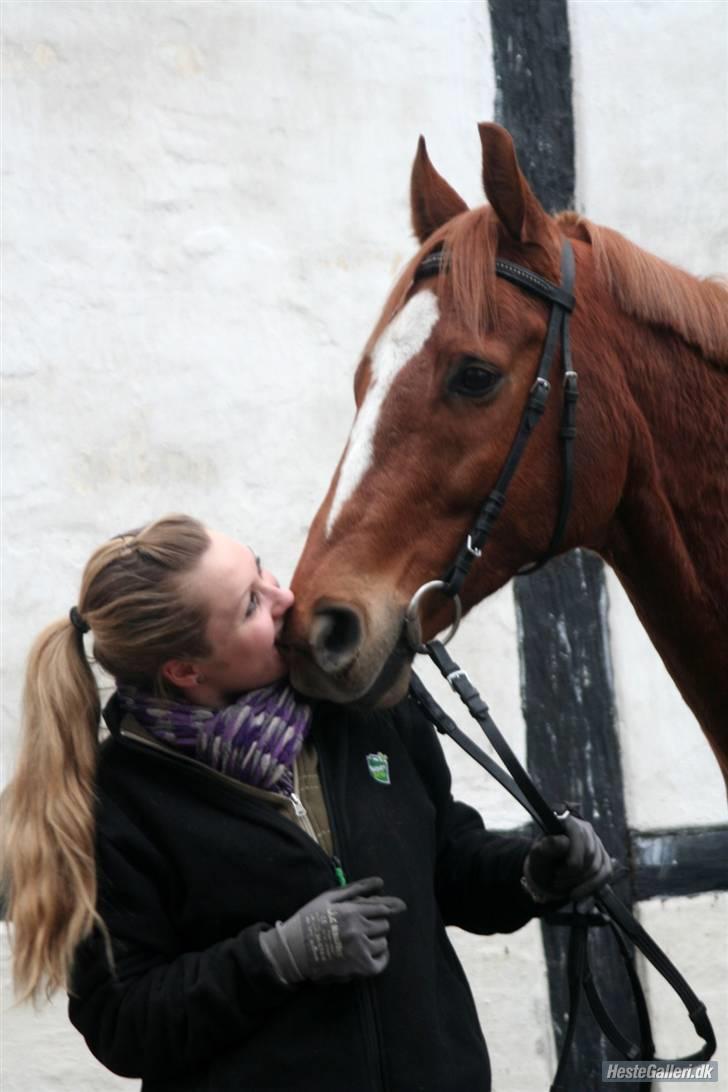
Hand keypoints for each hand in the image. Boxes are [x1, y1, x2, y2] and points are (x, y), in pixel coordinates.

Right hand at [259, 876, 406, 984]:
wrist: (293, 949)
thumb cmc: (309, 919)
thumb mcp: (328, 897)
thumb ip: (356, 889)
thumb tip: (380, 881)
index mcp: (351, 911)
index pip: (381, 908)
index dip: (387, 907)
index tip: (397, 907)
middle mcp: (358, 930)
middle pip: (384, 924)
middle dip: (377, 922)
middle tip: (365, 924)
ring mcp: (359, 950)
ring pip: (384, 942)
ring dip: (377, 939)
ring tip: (364, 938)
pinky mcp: (357, 968)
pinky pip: (381, 963)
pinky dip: (381, 958)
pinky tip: (374, 953)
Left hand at [523, 814, 612, 902]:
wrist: (546, 872)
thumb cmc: (542, 860)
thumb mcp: (538, 854)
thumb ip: (548, 847)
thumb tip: (564, 842)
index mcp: (569, 822)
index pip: (580, 837)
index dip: (572, 860)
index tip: (558, 873)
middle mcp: (587, 830)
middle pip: (590, 856)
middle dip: (573, 875)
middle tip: (557, 881)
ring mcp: (597, 845)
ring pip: (599, 868)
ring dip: (580, 884)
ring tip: (563, 887)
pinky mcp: (604, 860)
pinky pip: (606, 876)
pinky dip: (592, 890)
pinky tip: (579, 899)